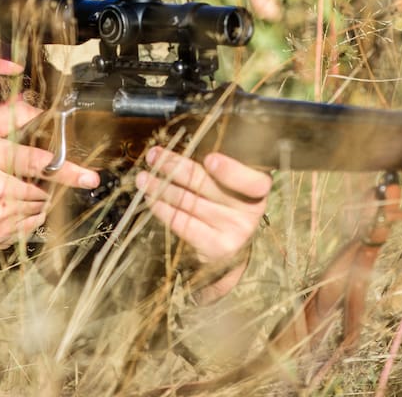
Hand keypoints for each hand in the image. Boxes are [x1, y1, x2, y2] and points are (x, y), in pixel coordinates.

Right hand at [0, 97, 100, 251]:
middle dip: (41, 183)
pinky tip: (4, 207)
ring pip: (37, 209)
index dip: (68, 171)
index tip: (90, 177)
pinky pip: (26, 227)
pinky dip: (25, 217)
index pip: (40, 164)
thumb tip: (36, 108)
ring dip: (34, 200)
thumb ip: (7, 117)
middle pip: (42, 190)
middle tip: (21, 176)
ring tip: (8, 190)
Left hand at [136, 147, 270, 293]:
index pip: (252, 182)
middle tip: (154, 156)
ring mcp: (232, 232)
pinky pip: (182, 223)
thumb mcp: (231, 186)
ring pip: (188, 202)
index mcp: (257, 191)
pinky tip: (151, 198)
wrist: (231, 249)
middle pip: (207, 185)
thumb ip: (213, 169)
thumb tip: (174, 152)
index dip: (231, 171)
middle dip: (175, 166)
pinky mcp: (214, 247)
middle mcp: (249, 213)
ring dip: (161, 187)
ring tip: (143, 177)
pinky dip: (162, 208)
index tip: (209, 159)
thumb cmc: (227, 205)